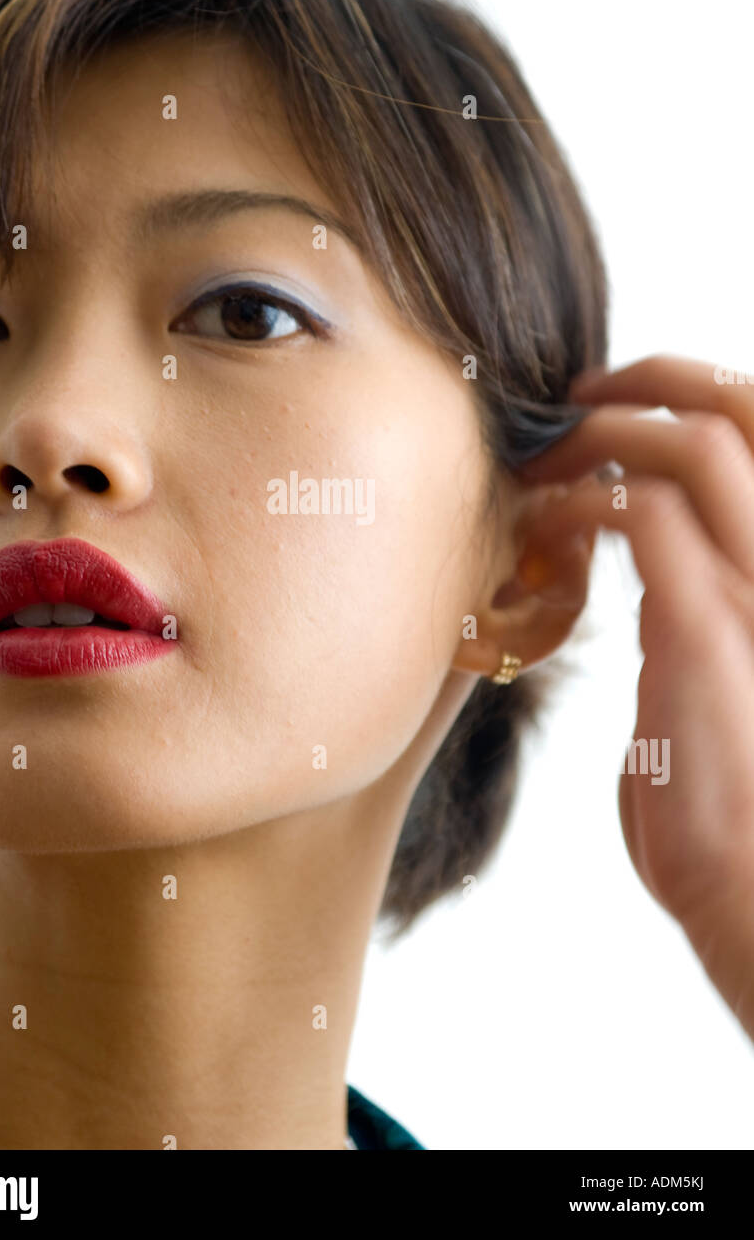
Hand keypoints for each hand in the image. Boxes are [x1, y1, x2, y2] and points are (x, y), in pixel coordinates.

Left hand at [517, 355, 753, 1038]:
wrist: (750, 898)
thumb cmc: (718, 812)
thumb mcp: (713, 690)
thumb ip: (691, 629)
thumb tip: (650, 590)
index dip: (687, 394)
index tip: (609, 407)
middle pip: (740, 408)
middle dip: (646, 379)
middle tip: (571, 403)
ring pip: (694, 446)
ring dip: (604, 433)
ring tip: (548, 459)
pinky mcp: (707, 637)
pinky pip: (643, 520)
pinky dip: (580, 503)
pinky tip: (544, 529)